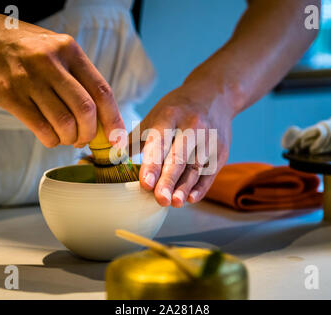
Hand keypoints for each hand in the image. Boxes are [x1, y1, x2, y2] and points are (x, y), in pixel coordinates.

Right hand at [0, 3, 123, 147]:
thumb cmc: (21, 47)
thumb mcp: (55, 49)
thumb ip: (77, 76)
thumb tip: (100, 116)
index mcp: (69, 50)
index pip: (102, 91)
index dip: (113, 119)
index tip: (116, 137)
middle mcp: (52, 62)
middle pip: (86, 110)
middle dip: (90, 134)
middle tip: (84, 139)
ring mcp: (29, 79)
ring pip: (64, 123)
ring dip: (69, 138)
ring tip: (65, 137)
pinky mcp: (10, 94)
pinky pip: (41, 128)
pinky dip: (51, 140)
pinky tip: (49, 136)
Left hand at [130, 78, 233, 207]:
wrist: (214, 95)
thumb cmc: (177, 110)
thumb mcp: (155, 116)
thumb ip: (134, 139)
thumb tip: (109, 158)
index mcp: (169, 115)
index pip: (160, 143)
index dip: (152, 164)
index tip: (145, 183)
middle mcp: (192, 126)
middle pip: (179, 157)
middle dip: (169, 180)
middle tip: (160, 199)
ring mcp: (209, 138)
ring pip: (196, 167)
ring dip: (185, 186)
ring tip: (175, 203)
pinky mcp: (221, 150)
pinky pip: (210, 172)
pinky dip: (201, 187)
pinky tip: (191, 198)